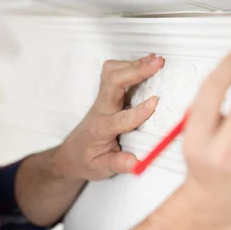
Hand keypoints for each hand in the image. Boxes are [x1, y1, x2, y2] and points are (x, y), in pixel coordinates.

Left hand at [56, 54, 164, 180]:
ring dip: (133, 64)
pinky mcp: (106, 94)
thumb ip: (118, 164)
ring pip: (111, 72)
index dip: (138, 111)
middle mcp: (101, 110)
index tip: (155, 102)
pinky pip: (113, 72)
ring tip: (155, 60)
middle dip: (136, 71)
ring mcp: (102, 100)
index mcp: (101, 129)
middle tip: (158, 64)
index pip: (119, 119)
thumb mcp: (101, 169)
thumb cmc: (87, 160)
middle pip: (113, 83)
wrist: (72, 154)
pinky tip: (145, 64)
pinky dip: (130, 64)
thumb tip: (136, 162)